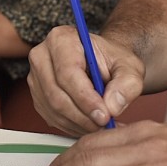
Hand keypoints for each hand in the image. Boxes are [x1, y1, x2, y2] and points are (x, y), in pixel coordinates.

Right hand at [27, 25, 146, 135]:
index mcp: (61, 39)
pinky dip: (73, 126)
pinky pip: (52, 118)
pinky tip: (90, 124)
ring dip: (79, 123)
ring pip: (53, 110)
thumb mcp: (130, 67)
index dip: (86, 98)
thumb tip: (112, 106)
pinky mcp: (38, 96)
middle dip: (83, 115)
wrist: (103, 65)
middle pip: (56, 94)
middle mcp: (42, 56)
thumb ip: (126, 84)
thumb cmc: (113, 62)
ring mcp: (36, 78)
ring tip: (102, 125)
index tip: (105, 115)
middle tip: (106, 124)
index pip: (68, 73)